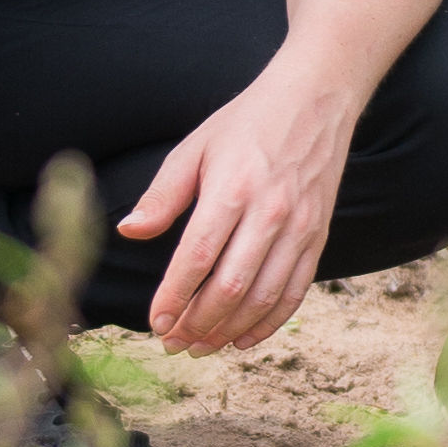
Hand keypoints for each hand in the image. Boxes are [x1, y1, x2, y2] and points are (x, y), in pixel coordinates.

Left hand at [117, 54, 356, 351]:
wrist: (314, 99)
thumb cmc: (246, 122)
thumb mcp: (195, 148)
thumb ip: (162, 194)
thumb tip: (128, 231)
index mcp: (232, 190)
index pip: (197, 258)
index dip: (174, 297)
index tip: (154, 322)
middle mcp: (269, 214)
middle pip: (231, 286)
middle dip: (197, 323)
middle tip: (172, 343)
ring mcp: (299, 229)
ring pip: (263, 297)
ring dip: (229, 331)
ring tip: (201, 347)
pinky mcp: (319, 237)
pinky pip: (294, 292)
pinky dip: (269, 323)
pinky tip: (243, 339)